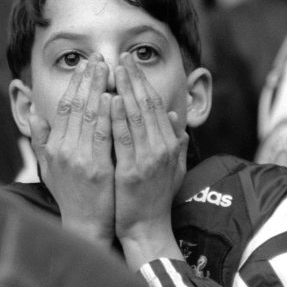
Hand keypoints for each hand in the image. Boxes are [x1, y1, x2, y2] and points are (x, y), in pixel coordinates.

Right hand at [30, 54, 114, 246]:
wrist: (85, 227)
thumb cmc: (72, 196)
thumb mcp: (49, 168)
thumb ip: (42, 140)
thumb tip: (34, 113)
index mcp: (54, 147)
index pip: (64, 107)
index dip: (74, 84)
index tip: (84, 66)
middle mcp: (63, 150)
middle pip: (75, 106)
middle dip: (87, 79)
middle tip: (98, 58)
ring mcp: (79, 159)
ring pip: (88, 115)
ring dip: (98, 89)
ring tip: (108, 69)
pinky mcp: (96, 168)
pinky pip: (102, 134)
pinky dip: (107, 113)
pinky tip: (114, 96)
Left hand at [111, 52, 188, 269]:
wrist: (148, 229)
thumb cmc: (156, 198)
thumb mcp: (172, 168)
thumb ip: (176, 142)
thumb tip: (174, 118)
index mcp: (169, 144)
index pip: (155, 105)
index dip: (142, 82)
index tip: (130, 64)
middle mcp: (162, 147)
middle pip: (146, 104)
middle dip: (132, 78)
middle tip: (120, 57)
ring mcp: (149, 158)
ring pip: (136, 116)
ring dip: (124, 90)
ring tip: (113, 69)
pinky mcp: (133, 171)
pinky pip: (124, 137)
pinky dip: (118, 116)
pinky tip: (110, 99)